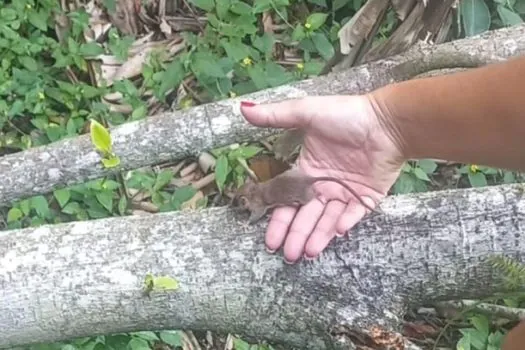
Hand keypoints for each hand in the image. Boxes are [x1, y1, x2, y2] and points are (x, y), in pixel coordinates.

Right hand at [240, 95, 404, 262]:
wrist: (386, 121)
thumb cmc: (347, 115)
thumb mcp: (307, 112)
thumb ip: (275, 116)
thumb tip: (243, 109)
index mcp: (308, 169)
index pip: (288, 199)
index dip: (278, 219)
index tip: (269, 238)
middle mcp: (324, 185)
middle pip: (306, 215)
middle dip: (295, 235)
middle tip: (287, 254)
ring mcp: (346, 193)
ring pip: (327, 220)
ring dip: (317, 236)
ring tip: (306, 252)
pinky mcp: (367, 198)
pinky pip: (354, 215)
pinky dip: (345, 223)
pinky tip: (335, 232)